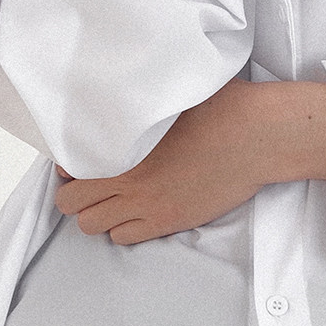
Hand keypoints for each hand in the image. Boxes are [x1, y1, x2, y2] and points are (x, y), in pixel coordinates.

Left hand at [54, 77, 267, 244]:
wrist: (258, 138)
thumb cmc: (223, 108)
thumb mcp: (171, 93)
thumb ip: (139, 100)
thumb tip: (122, 88)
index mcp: (123, 145)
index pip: (67, 166)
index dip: (68, 164)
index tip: (79, 159)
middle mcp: (128, 180)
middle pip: (70, 203)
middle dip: (74, 194)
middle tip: (88, 184)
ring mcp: (147, 205)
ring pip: (92, 226)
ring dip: (95, 213)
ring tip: (110, 200)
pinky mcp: (168, 221)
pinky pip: (123, 238)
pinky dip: (121, 228)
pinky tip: (134, 212)